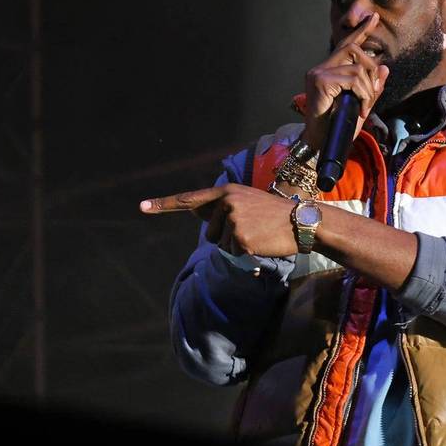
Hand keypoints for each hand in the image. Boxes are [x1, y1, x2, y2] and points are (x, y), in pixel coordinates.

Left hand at [139, 184, 299, 257]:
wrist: (303, 222)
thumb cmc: (274, 214)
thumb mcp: (246, 202)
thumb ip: (220, 207)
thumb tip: (194, 211)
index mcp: (225, 192)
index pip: (189, 199)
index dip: (163, 204)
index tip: (142, 206)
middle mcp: (225, 204)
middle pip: (210, 233)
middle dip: (227, 236)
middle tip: (252, 228)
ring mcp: (232, 221)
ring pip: (221, 245)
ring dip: (238, 245)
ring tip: (258, 233)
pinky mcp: (240, 239)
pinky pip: (233, 253)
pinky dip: (246, 253)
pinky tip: (261, 242)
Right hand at [303, 13, 389, 148]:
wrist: (322, 144)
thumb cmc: (338, 127)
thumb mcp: (361, 104)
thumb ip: (371, 87)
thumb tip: (384, 69)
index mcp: (328, 71)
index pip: (346, 45)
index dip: (361, 32)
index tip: (373, 17)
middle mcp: (320, 68)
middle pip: (354, 50)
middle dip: (370, 70)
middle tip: (371, 94)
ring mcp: (318, 74)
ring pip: (357, 67)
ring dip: (368, 89)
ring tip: (364, 107)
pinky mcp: (319, 81)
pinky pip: (353, 78)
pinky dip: (364, 94)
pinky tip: (361, 109)